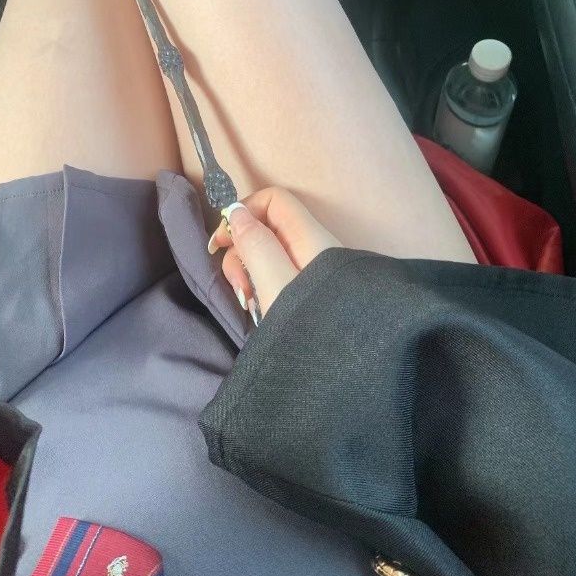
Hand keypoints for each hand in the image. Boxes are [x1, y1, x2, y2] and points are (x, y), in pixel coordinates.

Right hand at [208, 187, 341, 323]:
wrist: (352, 375)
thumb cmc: (311, 327)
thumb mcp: (277, 284)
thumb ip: (256, 245)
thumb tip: (238, 211)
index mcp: (310, 237)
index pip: (273, 200)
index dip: (244, 211)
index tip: (222, 243)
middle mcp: (313, 248)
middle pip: (267, 227)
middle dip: (242, 250)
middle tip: (238, 285)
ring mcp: (312, 272)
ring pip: (269, 253)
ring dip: (248, 271)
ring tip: (248, 301)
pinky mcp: (309, 293)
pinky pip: (277, 276)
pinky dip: (261, 286)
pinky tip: (259, 308)